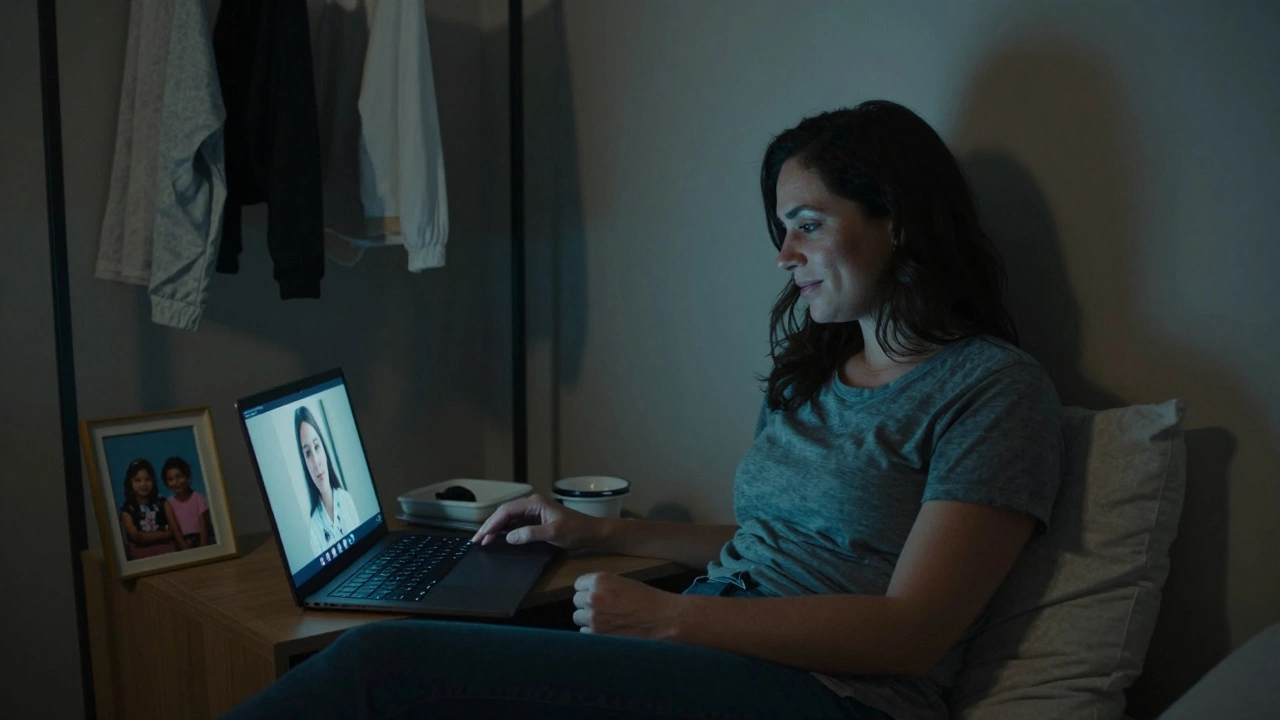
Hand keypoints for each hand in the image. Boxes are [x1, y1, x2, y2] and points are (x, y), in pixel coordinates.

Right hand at [470, 493, 604, 550]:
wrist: (592, 532)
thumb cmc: (576, 531)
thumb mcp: (553, 532)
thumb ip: (530, 534)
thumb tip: (508, 537)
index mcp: (535, 502)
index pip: (507, 511)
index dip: (492, 523)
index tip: (481, 535)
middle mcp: (532, 503)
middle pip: (505, 513)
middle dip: (490, 525)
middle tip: (476, 540)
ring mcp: (535, 511)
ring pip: (509, 518)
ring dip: (496, 528)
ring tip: (483, 540)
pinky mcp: (537, 519)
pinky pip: (517, 522)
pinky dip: (506, 530)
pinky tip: (499, 537)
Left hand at [572, 572, 685, 639]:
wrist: (664, 620)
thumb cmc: (648, 600)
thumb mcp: (623, 583)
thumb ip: (603, 587)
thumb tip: (587, 594)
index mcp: (600, 580)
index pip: (578, 584)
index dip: (588, 590)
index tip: (596, 596)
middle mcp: (593, 597)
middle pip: (576, 601)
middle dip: (587, 605)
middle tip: (604, 610)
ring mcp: (593, 618)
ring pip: (578, 618)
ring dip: (588, 620)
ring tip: (607, 622)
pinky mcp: (597, 636)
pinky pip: (584, 634)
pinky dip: (593, 634)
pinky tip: (609, 632)